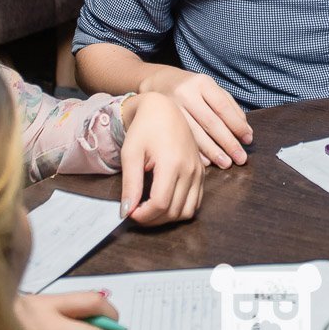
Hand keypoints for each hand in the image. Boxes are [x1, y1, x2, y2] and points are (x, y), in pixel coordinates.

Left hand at [119, 92, 205, 224]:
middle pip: (173, 211)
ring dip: (167, 217)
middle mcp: (190, 170)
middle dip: (152, 219)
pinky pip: (196, 202)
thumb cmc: (144, 128)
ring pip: (187, 211)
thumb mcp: (131, 153)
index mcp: (172, 163)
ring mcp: (199, 172)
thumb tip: (126, 211)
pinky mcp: (202, 173)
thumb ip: (130, 184)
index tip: (129, 212)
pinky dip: (180, 209)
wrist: (164, 110)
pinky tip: (164, 201)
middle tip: (135, 211)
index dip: (142, 215)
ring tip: (149, 209)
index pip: (160, 203)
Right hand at [140, 67, 251, 167]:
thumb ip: (230, 107)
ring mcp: (172, 107)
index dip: (237, 125)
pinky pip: (181, 139)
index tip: (248, 140)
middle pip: (210, 122)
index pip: (223, 107)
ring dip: (213, 151)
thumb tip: (246, 131)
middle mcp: (186, 93)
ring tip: (226, 163)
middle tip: (241, 158)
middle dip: (228, 142)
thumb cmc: (193, 89)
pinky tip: (207, 162)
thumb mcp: (211, 89)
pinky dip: (196, 152)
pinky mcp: (162, 120)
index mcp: (203, 83)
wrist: (158, 82)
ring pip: (195, 133)